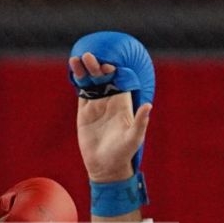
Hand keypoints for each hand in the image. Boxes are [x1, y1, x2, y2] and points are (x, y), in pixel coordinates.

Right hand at [71, 52, 151, 182]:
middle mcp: (110, 100)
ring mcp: (96, 105)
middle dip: (97, 66)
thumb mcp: (133, 138)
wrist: (105, 166)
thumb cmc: (123, 152)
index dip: (114, 70)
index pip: (120, 80)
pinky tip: (74, 70)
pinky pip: (81, 92)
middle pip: (103, 77)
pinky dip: (78, 80)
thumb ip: (140, 122)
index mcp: (123, 103)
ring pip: (91, 82)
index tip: (107, 65)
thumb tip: (149, 106)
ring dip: (85, 70)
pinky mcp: (84, 112)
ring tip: (77, 59)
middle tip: (89, 56)